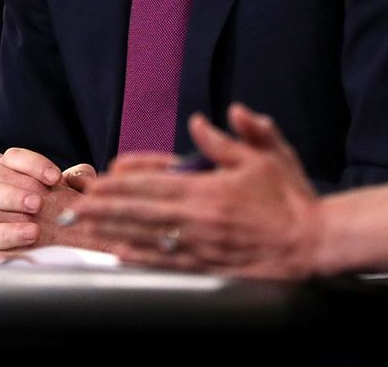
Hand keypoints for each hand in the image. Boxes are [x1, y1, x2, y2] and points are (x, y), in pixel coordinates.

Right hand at [0, 148, 113, 261]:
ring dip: (3, 225)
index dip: (31, 165)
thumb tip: (77, 178)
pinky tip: (15, 254)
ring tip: (33, 232)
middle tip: (38, 205)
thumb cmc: (61, 216)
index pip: (9, 158)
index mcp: (4, 174)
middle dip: (12, 194)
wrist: (58, 249)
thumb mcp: (75, 195)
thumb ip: (79, 180)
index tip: (54, 179)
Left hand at [72, 103, 322, 277]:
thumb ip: (231, 138)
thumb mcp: (265, 156)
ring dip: (112, 233)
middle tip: (74, 208)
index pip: (154, 184)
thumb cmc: (290, 196)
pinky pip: (165, 263)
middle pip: (140, 213)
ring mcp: (201, 246)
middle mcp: (199, 220)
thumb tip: (201, 121)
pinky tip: (118, 253)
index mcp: (210, 190)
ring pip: (146, 239)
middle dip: (104, 210)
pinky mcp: (208, 267)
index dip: (121, 184)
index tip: (97, 182)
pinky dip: (139, 258)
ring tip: (85, 230)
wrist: (313, 240)